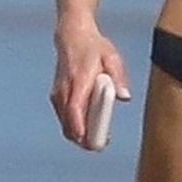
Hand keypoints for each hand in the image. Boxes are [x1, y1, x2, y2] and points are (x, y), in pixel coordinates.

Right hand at [50, 16, 131, 149]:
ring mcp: (58, 94)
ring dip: (80, 135)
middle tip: (101, 144)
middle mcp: (65, 89)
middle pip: (68, 124)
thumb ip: (118, 78)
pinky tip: (90, 127)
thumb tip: (125, 97)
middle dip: (83, 139)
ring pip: (65, 124)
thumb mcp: (112, 57)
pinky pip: (65, 118)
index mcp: (79, 80)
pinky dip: (75, 126)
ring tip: (100, 137)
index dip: (82, 129)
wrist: (72, 36)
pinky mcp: (57, 97)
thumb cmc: (94, 48)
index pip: (76, 110)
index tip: (92, 143)